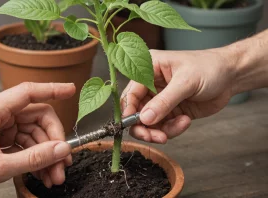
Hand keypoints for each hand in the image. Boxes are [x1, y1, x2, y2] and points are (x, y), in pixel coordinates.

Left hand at [0, 82, 75, 191]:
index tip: (72, 90)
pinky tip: (38, 172)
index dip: (54, 89)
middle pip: (36, 118)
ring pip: (29, 133)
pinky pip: (19, 142)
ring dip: (43, 154)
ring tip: (51, 177)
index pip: (31, 92)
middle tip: (62, 166)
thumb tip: (61, 150)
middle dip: (53, 142)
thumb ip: (33, 158)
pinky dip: (30, 156)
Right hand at [121, 49, 235, 142]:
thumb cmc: (209, 68)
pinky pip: (163, 127)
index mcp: (149, 69)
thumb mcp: (186, 82)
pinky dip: (172, 129)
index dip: (129, 110)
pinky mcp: (171, 112)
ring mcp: (160, 100)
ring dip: (159, 131)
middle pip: (136, 111)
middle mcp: (151, 85)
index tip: (132, 124)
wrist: (231, 76)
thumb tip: (144, 118)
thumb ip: (164, 101)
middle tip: (155, 137)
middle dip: (143, 126)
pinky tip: (185, 121)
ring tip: (177, 127)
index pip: (131, 92)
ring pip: (149, 123)